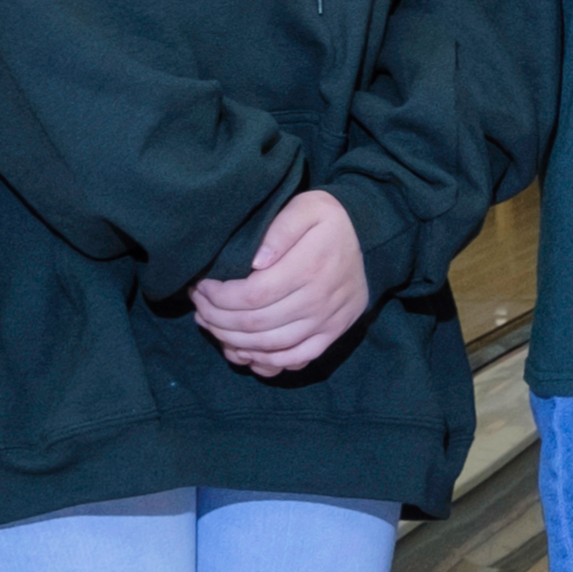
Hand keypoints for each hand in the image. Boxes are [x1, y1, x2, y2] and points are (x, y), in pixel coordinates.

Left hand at [189, 187, 367, 375]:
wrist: (373, 239)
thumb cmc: (330, 221)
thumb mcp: (306, 208)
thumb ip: (280, 229)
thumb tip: (255, 261)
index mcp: (307, 268)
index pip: (250, 296)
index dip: (218, 298)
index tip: (201, 287)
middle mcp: (318, 299)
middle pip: (255, 325)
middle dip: (217, 320)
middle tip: (199, 308)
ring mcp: (327, 321)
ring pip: (271, 347)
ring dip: (234, 343)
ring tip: (213, 327)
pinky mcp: (333, 333)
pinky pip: (297, 359)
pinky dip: (268, 363)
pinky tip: (245, 352)